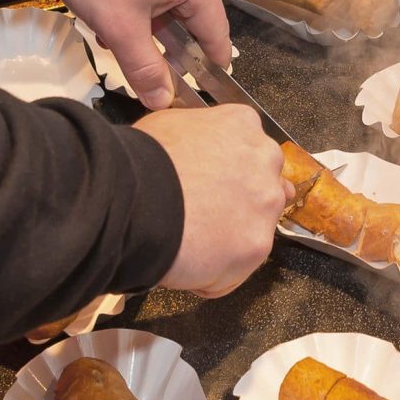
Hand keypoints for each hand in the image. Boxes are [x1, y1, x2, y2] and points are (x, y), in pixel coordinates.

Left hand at [10, 0, 231, 109]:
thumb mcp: (119, 27)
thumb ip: (145, 68)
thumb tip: (163, 102)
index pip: (216, 33)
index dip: (211, 62)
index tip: (211, 82)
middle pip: (192, 12)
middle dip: (166, 38)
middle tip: (142, 55)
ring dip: (150, 16)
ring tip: (117, 28)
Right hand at [135, 106, 293, 297]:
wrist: (133, 201)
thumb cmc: (139, 162)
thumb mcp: (168, 126)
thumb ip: (200, 138)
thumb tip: (196, 153)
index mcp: (243, 125)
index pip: (250, 152)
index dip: (228, 174)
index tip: (210, 186)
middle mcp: (266, 161)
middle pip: (263, 189)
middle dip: (239, 206)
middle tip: (202, 216)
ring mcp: (266, 205)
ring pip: (253, 230)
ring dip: (226, 241)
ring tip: (188, 241)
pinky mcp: (257, 246)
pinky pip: (237, 268)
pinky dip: (213, 274)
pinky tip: (186, 263)